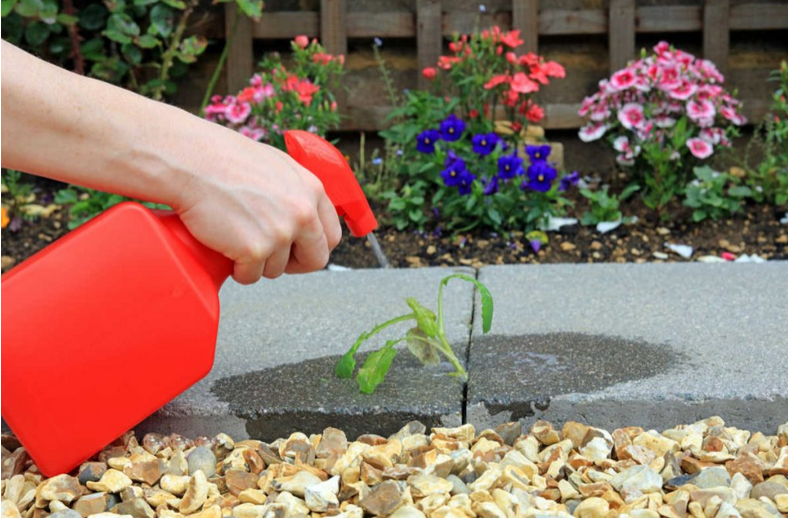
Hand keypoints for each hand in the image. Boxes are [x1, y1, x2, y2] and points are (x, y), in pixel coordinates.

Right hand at [173, 132, 341, 284]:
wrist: (190, 160)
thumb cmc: (224, 159)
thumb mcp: (276, 166)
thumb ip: (296, 191)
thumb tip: (303, 214)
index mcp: (312, 190)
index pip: (331, 235)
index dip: (313, 246)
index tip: (298, 249)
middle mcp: (303, 212)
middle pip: (315, 260)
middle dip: (294, 264)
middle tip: (271, 257)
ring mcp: (280, 233)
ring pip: (277, 269)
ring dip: (257, 262)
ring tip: (236, 238)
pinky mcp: (255, 250)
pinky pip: (250, 276)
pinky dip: (237, 269)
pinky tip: (225, 248)